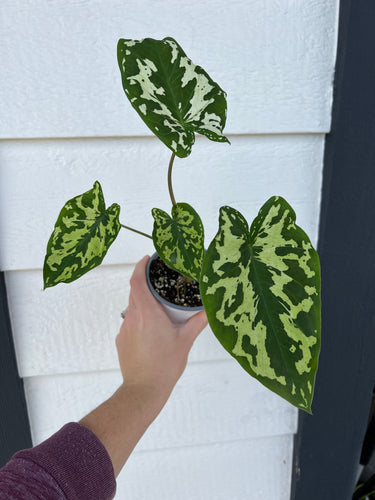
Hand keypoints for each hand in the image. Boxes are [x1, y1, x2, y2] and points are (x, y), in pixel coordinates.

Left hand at [116, 255, 207, 409]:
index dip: (140, 266)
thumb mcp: (185, 341)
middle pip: (135, 292)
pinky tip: (152, 331)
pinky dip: (140, 320)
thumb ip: (198, 323)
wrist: (143, 390)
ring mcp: (125, 329)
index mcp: (148, 313)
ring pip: (132, 307)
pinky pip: (130, 323)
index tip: (147, 259)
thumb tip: (209, 310)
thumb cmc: (165, 366)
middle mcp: (133, 317)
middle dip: (146, 284)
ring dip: (144, 303)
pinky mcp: (121, 340)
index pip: (137, 281)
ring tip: (160, 309)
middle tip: (160, 282)